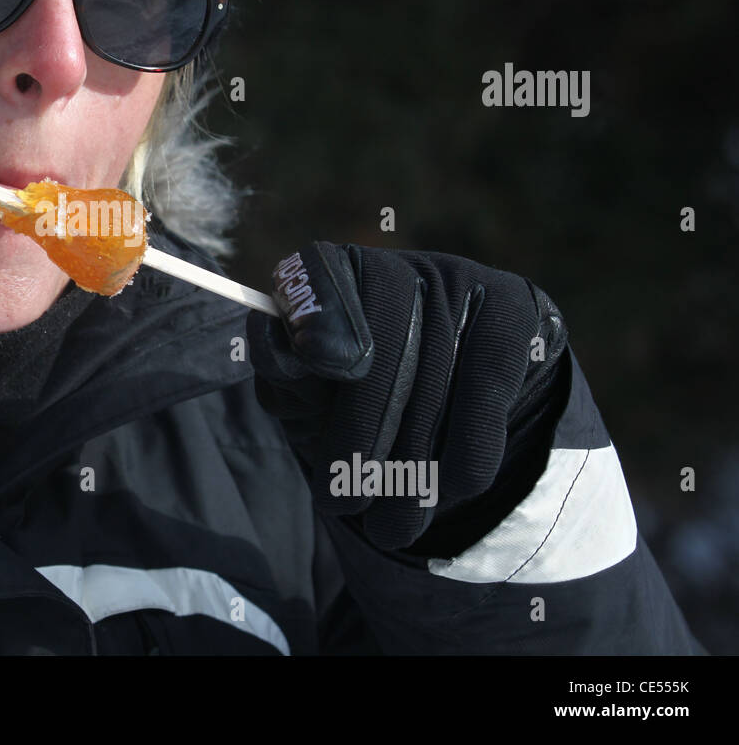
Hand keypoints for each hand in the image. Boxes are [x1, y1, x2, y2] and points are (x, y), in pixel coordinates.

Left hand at [246, 241, 569, 553]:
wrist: (449, 402)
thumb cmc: (349, 398)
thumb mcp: (304, 391)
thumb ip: (284, 372)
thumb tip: (282, 354)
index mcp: (330, 271)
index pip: (317, 282)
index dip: (318, 319)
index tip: (317, 367)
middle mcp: (395, 265)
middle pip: (380, 339)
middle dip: (360, 431)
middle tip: (343, 503)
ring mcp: (458, 279)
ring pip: (436, 372)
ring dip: (413, 463)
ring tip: (391, 529)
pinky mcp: (512, 306)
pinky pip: (489, 381)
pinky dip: (469, 444)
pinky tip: (452, 489)